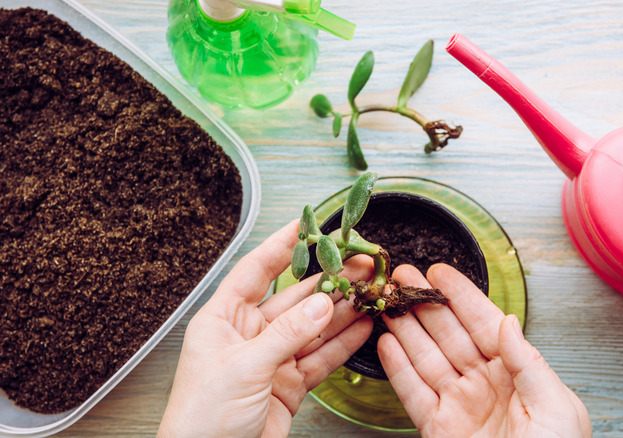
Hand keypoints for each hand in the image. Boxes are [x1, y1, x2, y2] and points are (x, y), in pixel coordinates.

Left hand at [158, 221, 373, 437]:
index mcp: (223, 319)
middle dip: (327, 279)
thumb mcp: (244, 367)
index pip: (256, 271)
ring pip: (313, 326)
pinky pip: (321, 356)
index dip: (281, 246)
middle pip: (294, 297)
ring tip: (369, 289)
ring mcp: (272, 359)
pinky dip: (343, 342)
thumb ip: (287, 334)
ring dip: (341, 310)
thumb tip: (322, 304)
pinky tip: (362, 325)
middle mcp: (249, 335)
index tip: (306, 224)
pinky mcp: (289, 384)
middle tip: (358, 261)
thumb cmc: (202, 419)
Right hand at [378, 264, 590, 437]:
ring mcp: (458, 404)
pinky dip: (397, 367)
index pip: (484, 323)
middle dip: (423, 303)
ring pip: (425, 357)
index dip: (460, 296)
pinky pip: (412, 392)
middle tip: (401, 275)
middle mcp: (484, 382)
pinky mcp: (436, 428)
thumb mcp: (557, 407)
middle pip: (448, 333)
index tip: (439, 272)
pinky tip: (386, 343)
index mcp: (517, 372)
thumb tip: (508, 322)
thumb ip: (528, 362)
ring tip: (386, 302)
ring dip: (405, 327)